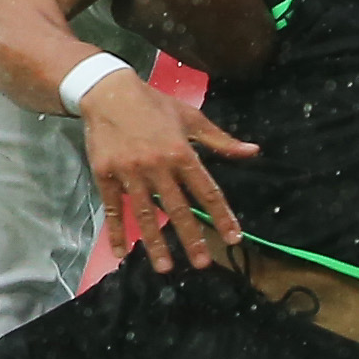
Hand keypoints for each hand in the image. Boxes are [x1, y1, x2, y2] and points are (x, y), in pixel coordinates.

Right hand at [81, 76, 257, 272]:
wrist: (108, 92)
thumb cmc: (154, 105)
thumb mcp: (191, 118)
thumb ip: (220, 140)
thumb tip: (253, 151)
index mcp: (181, 152)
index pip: (206, 190)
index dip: (221, 215)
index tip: (233, 237)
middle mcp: (157, 165)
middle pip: (177, 207)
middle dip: (191, 237)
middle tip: (203, 263)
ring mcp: (130, 172)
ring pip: (144, 213)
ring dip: (155, 242)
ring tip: (165, 267)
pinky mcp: (105, 175)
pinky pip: (113, 208)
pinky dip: (116, 230)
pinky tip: (120, 251)